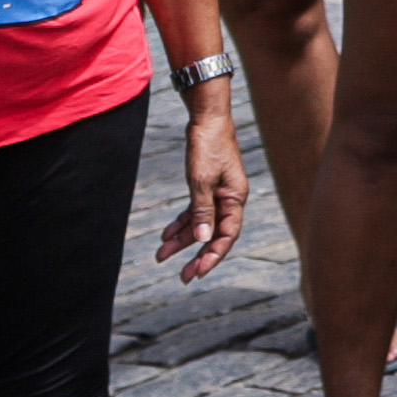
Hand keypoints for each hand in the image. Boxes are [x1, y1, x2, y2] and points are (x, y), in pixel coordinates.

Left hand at [162, 97, 249, 277]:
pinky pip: (194, 212)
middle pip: (214, 234)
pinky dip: (180, 223)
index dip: (213, 256)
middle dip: (196, 255)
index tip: (197, 273)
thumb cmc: (208, 147)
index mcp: (235, 198)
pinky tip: (166, 235)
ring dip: (182, 240)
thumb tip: (203, 240)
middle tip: (182, 277)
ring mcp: (218, 194)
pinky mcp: (207, 187)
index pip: (227, 235)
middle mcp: (229, 199)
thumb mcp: (202, 181)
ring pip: (200, 224)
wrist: (207, 119)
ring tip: (161, 256)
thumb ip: (203, 211)